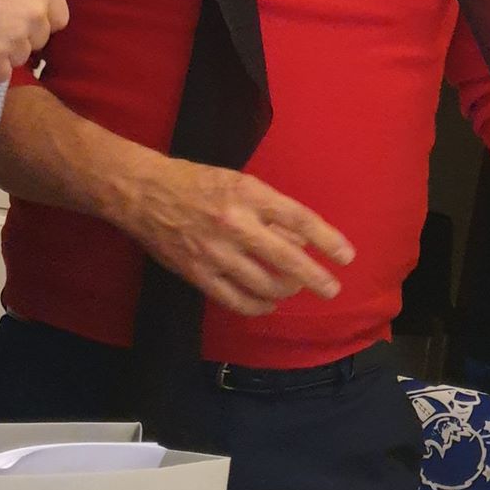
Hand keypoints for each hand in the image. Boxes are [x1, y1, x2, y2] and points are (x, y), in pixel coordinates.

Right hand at [130, 156, 355, 316]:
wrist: (143, 192)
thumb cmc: (195, 182)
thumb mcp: (237, 181)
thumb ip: (268, 208)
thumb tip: (300, 238)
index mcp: (248, 194)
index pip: (298, 219)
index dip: (326, 239)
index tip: (346, 256)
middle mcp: (235, 224)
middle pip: (286, 258)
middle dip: (315, 277)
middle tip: (332, 289)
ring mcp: (215, 252)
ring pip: (264, 285)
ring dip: (286, 291)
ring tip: (293, 290)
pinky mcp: (198, 274)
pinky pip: (235, 300)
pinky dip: (257, 307)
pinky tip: (267, 305)